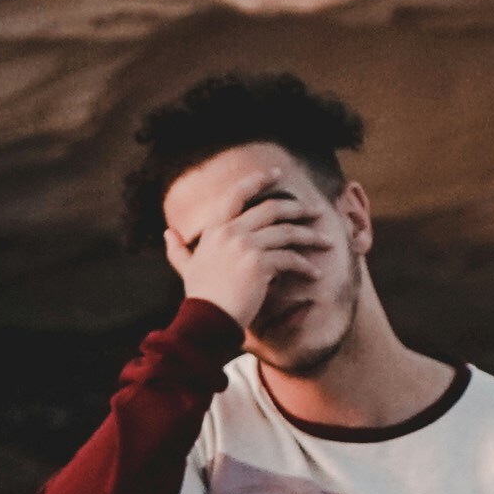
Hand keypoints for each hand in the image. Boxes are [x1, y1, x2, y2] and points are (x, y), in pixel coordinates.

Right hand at [174, 166, 331, 337]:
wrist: (207, 320)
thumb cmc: (200, 296)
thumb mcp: (186, 268)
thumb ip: (178, 249)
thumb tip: (168, 233)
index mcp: (215, 228)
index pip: (238, 193)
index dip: (259, 180)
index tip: (278, 173)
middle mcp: (230, 231)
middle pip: (272, 209)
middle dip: (297, 208)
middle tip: (315, 211)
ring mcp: (245, 246)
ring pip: (286, 232)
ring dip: (309, 236)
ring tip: (325, 241)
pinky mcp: (260, 264)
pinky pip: (289, 259)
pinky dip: (304, 266)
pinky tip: (314, 273)